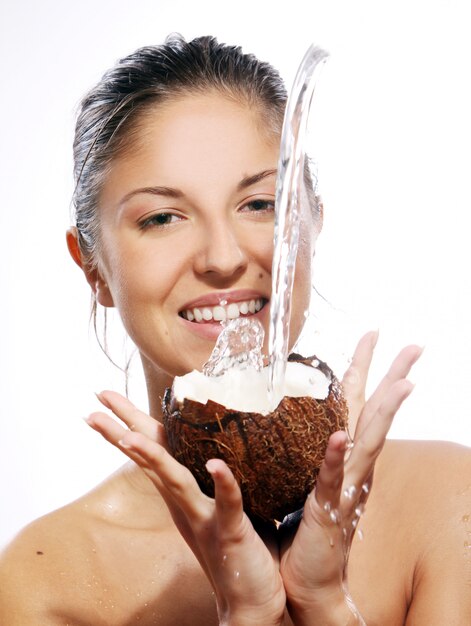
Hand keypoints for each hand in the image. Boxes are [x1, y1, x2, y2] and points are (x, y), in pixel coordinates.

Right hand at [86, 392, 285, 625]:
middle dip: (122, 427)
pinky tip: (216, 465)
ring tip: (128, 435)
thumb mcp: (221, 504)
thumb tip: (213, 440)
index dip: (131, 422)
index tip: (108, 398)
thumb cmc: (240, 547)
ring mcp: (204, 516)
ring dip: (151, 456)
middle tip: (98, 398)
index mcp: (183, 492)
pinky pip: (227, 504)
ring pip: (174, 480)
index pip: (153, 449)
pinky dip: (223, 483)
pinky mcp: (230, 531)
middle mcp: (185, 501)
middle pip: (150, 457)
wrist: (251, 602)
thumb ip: (213, 475)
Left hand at [279, 332, 421, 624]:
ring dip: (387, 410)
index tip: (372, 336)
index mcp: (342, 454)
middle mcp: (351, 466)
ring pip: (370, 440)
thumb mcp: (297, 476)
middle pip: (375, 412)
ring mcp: (345, 486)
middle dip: (393, 377)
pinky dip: (337, 457)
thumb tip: (284, 417)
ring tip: (406, 381)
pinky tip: (342, 437)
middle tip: (413, 345)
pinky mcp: (327, 509)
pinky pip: (333, 480)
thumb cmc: (298, 526)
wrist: (304, 577)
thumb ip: (297, 448)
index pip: (356, 403)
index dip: (365, 369)